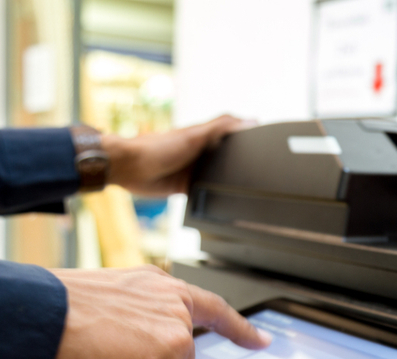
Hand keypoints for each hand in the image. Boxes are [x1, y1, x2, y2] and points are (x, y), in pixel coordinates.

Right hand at [48, 265, 270, 358]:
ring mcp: (177, 323)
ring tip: (101, 358)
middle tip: (106, 357)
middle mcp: (174, 298)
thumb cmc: (57, 313)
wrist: (38, 313)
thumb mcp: (109, 311)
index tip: (261, 341)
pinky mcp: (172, 348)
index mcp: (158, 285)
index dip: (237, 329)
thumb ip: (139, 328)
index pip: (210, 307)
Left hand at [102, 115, 255, 196]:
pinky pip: (204, 192)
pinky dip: (212, 196)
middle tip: (261, 167)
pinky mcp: (186, 187)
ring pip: (217, 175)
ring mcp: (193, 170)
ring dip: (227, 180)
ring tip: (247, 186)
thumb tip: (249, 120)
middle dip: (241, 161)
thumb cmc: (158, 147)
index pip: (231, 133)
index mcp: (204, 137)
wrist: (131, 169)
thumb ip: (220, 128)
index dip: (247, 134)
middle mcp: (200, 153)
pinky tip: (221, 200)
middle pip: (226, 156)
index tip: (265, 138)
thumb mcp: (194, 135)